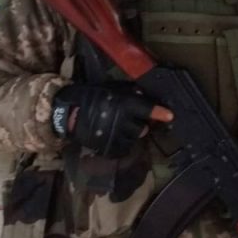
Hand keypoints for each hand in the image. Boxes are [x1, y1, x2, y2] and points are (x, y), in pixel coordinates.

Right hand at [51, 82, 172, 157]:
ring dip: (129, 134)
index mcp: (123, 104)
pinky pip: (123, 148)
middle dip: (138, 124)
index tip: (170, 115)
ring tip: (117, 127)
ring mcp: (115, 136)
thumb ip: (127, 92)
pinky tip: (113, 136)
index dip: (158, 112)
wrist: (67, 114)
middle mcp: (122, 121)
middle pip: (142, 128)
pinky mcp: (108, 148)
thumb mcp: (109, 89)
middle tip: (128, 119)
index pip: (146, 109)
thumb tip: (143, 94)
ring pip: (133, 138)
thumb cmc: (89, 97)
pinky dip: (121, 143)